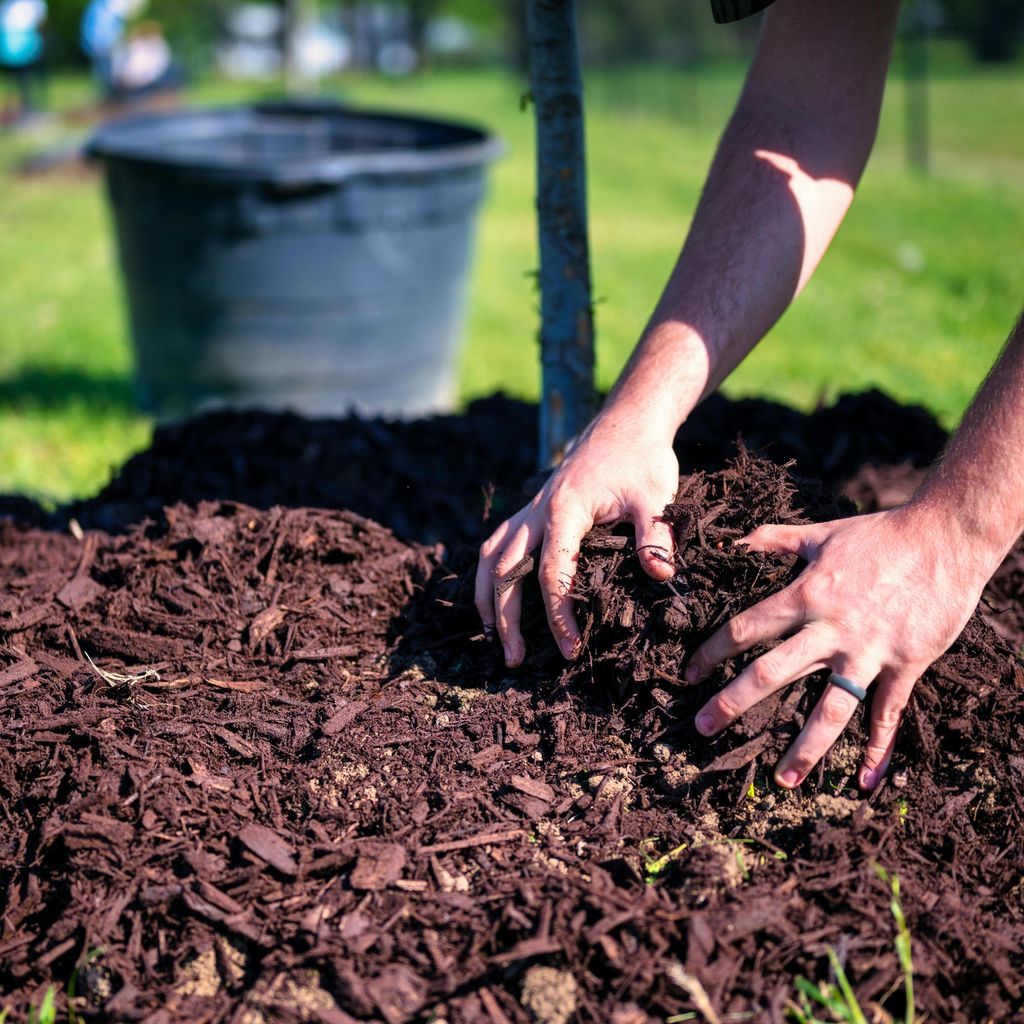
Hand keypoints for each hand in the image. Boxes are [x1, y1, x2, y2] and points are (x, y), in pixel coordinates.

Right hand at [475, 409, 679, 666]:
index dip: (557, 615)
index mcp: (564, 511)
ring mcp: (530, 509)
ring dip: (486, 598)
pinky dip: (489, 573)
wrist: (627, 422)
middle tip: (515, 660)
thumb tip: (660, 576)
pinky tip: (494, 598)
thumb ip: (656, 535)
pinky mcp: (532, 509)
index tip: (570, 649)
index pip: (551, 573)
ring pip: (490, 556)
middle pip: (505, 570)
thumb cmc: (642, 459)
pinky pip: (497, 543)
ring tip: (492, 637)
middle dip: (505, 618)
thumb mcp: (656, 496)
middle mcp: (537, 511)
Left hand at [685, 504, 989, 789]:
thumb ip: (774, 539)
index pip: (745, 629)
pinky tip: (866, 780)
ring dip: (805, 747)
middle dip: (733, 702)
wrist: (946, 537)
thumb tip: (734, 541)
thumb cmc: (880, 534)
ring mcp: (869, 652)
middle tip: (703, 727)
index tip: (689, 674)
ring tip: (783, 779)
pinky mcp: (906, 664)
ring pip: (830, 709)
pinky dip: (879, 749)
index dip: (712, 652)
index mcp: (805, 595)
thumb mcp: (820, 533)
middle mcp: (831, 629)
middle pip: (771, 673)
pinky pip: (888, 713)